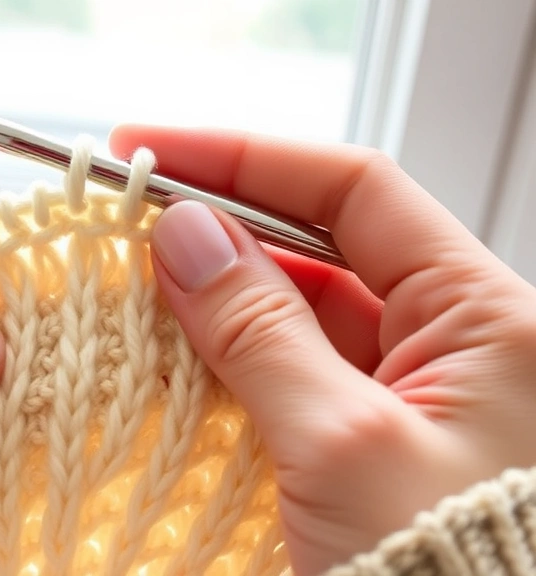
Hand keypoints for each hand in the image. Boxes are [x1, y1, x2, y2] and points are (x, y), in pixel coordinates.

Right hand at [110, 126, 535, 573]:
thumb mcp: (342, 443)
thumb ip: (261, 330)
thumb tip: (184, 236)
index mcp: (488, 319)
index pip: (356, 192)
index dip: (249, 159)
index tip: (153, 151)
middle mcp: (453, 344)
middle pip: (320, 248)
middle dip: (221, 229)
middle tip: (123, 221)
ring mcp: (404, 395)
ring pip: (295, 315)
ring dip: (214, 300)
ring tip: (129, 288)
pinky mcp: (363, 441)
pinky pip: (287, 377)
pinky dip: (227, 363)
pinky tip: (168, 356)